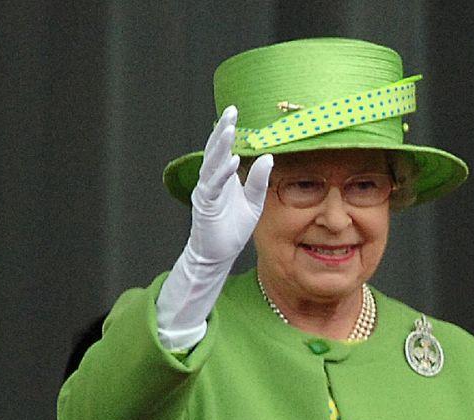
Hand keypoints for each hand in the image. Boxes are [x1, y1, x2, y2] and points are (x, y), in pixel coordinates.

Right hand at [187, 105, 272, 264]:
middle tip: (231, 111)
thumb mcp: (254, 201)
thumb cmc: (233, 227)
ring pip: (211, 164)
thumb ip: (258, 180)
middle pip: (215, 150)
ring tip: (230, 129)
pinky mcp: (205, 205)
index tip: (235, 111)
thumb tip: (268, 156)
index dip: (228, 131)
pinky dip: (222, 173)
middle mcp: (212, 180)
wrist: (218, 254)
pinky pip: (213, 186)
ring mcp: (207, 191)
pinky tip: (231, 161)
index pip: (224, 149)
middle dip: (223, 130)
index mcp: (223, 177)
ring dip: (221, 146)